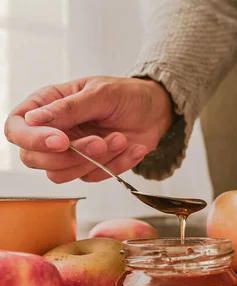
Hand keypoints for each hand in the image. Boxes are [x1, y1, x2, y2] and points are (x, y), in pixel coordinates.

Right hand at [4, 76, 172, 182]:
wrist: (156, 110)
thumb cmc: (126, 94)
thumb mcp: (101, 93)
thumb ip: (69, 108)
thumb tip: (32, 119)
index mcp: (47, 105)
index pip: (17, 129)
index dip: (32, 140)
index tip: (61, 141)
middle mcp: (53, 131)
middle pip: (34, 159)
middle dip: (69, 156)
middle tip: (99, 143)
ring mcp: (71, 152)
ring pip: (62, 174)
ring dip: (94, 161)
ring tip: (121, 139)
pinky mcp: (91, 166)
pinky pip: (93, 176)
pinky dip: (116, 165)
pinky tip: (133, 147)